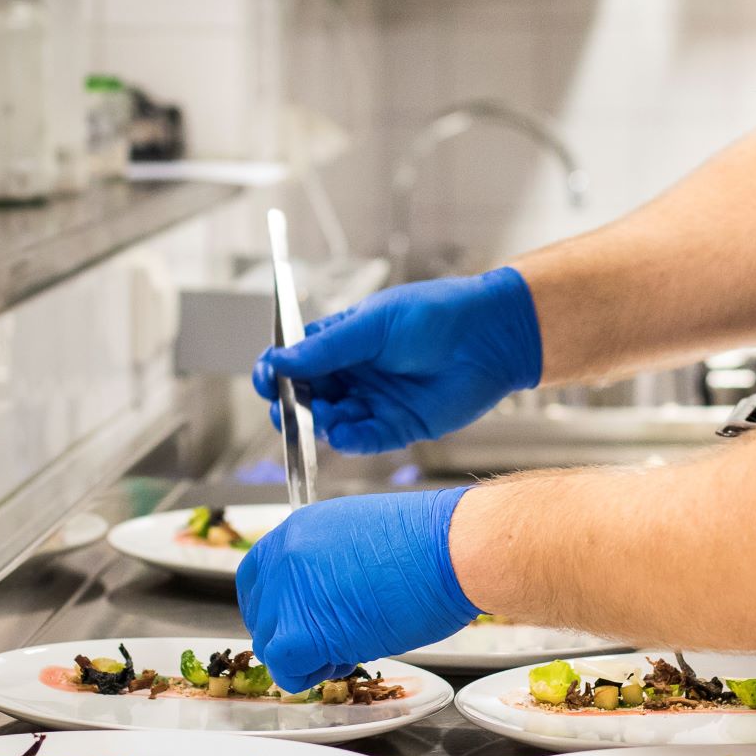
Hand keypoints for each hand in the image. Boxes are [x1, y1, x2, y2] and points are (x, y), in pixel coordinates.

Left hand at [236, 487, 478, 693]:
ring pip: (271, 646)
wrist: (452, 549)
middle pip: (262, 616)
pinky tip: (348, 657)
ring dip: (307, 656)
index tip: (297, 620)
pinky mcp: (302, 631)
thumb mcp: (363, 538)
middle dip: (293, 634)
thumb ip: (328, 564)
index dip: (277, 607)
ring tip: (352, 643)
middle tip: (334, 638)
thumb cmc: (432, 544)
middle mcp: (284, 557)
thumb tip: (324, 596)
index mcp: (299, 529)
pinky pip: (287, 669)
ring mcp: (288, 593)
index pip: (258, 577)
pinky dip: (312, 674)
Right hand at [251, 267, 541, 453]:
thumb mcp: (372, 325)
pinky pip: (363, 440)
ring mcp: (374, 401)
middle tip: (286, 407)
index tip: (266, 378)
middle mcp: (354, 373)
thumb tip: (277, 361)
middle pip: (307, 397)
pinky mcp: (397, 427)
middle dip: (291, 405)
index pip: (295, 361)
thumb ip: (326, 348)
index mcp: (343, 341)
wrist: (489, 336)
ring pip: (330, 422)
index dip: (276, 371)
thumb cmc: (435, 315)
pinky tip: (343, 433)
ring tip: (325, 414)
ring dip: (320, 422)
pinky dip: (348, 440)